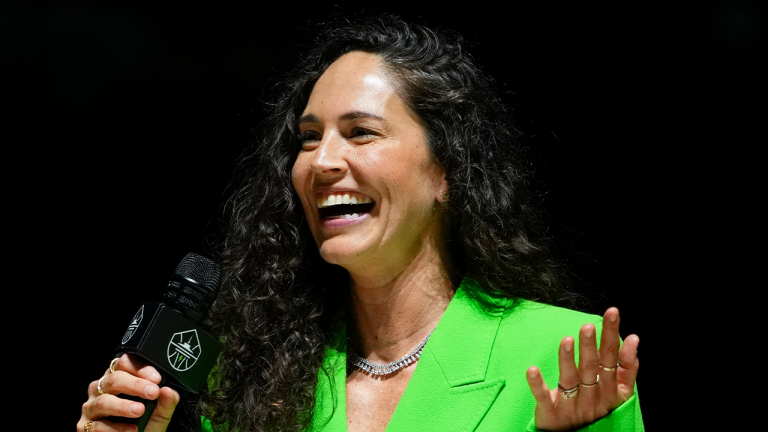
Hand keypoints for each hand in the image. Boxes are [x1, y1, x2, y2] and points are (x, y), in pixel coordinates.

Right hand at [77, 355, 179, 431]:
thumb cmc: (144, 426)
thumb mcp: (160, 414)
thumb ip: (166, 402)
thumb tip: (168, 390)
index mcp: (118, 379)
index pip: (124, 364)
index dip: (140, 368)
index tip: (156, 378)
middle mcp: (101, 389)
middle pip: (114, 379)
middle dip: (135, 384)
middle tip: (152, 392)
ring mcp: (91, 407)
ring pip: (104, 401)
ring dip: (123, 406)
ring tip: (139, 410)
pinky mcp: (84, 427)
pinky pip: (97, 425)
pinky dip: (116, 428)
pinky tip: (131, 430)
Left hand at [525, 307, 638, 430]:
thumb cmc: (597, 407)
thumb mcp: (617, 390)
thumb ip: (627, 366)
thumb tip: (633, 338)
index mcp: (610, 389)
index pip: (613, 358)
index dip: (612, 336)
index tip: (611, 313)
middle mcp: (593, 397)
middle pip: (591, 368)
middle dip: (590, 347)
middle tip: (587, 326)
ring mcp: (572, 405)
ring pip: (570, 380)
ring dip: (567, 360)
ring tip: (566, 340)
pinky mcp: (552, 413)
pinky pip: (544, 397)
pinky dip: (538, 385)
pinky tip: (532, 370)